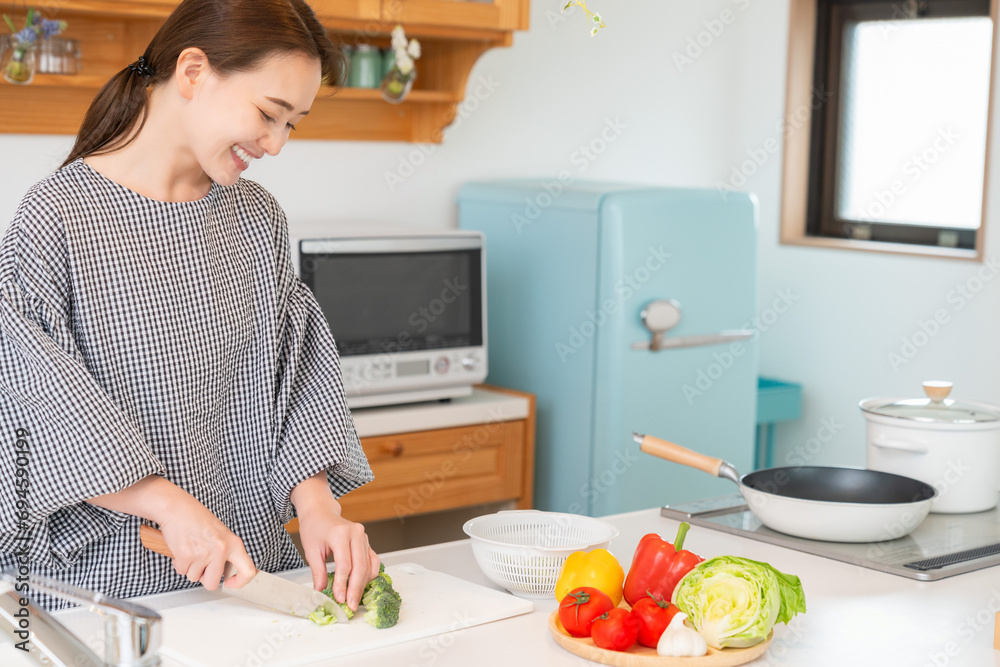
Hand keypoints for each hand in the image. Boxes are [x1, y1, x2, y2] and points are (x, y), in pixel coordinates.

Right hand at [157, 505, 256, 590]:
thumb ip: (226, 553)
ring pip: (194, 577)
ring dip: (190, 567)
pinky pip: (181, 571)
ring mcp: (204, 554)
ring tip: (191, 549)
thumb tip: (225, 574)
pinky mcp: (186, 556)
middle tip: (200, 562)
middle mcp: (221, 550)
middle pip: (212, 583)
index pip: (248, 570)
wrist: (178, 509)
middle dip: (203, 577)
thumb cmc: (198, 519)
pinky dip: (179, 563)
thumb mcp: (221, 534)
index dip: (239, 582)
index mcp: (233, 544)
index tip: (230, 583)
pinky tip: (182, 548)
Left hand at [292, 472, 378, 609]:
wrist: (321, 512)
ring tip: (354, 599)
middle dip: (355, 589)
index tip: (339, 599)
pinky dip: (369, 575)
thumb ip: (318, 571)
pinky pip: (373, 561)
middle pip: (360, 567)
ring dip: (363, 584)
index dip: (343, 584)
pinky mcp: (367, 542)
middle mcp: (356, 534)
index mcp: (341, 534)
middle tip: (351, 605)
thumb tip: (321, 591)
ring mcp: (365, 537)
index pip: (345, 564)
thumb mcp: (311, 550)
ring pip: (368, 566)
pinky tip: (361, 585)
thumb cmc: (314, 528)